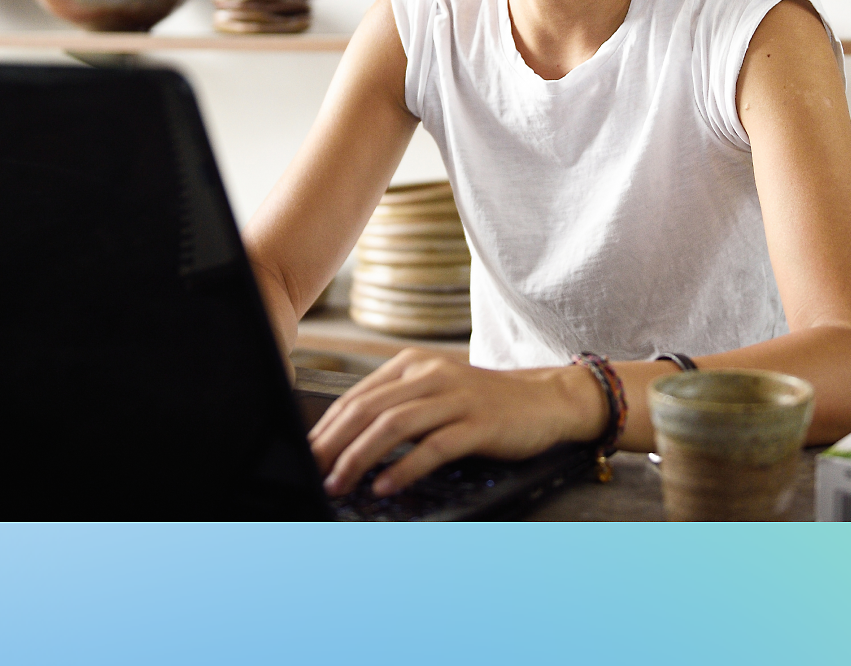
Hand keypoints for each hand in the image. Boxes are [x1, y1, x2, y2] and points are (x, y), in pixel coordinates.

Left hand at [309, 349, 607, 497]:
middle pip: (369, 409)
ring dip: (360, 457)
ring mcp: (456, 397)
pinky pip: (434, 445)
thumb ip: (396, 408)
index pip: (357, 397)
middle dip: (333, 445)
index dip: (326, 429)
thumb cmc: (485, 402)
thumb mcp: (436, 393)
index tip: (305, 456)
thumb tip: (344, 442)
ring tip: (340, 483)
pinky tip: (387, 485)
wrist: (545, 399)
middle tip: (312, 472)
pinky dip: (405, 467)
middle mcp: (431, 375)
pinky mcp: (478, 422)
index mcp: (413, 365)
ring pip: (394, 425)